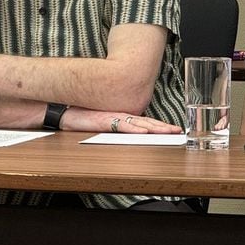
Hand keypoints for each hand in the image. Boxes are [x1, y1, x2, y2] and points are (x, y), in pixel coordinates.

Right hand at [60, 107, 182, 133]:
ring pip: (140, 124)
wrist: (66, 111)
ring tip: (168, 132)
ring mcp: (115, 118)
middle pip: (147, 123)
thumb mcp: (103, 124)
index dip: (161, 126)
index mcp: (123, 118)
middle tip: (178, 131)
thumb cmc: (83, 116)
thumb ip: (116, 127)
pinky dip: (134, 129)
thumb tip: (128, 134)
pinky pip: (123, 125)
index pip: (146, 123)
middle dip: (164, 128)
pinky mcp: (105, 121)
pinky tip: (144, 132)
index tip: (174, 130)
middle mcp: (122, 116)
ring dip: (155, 128)